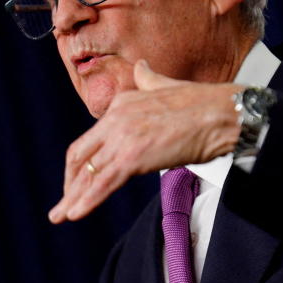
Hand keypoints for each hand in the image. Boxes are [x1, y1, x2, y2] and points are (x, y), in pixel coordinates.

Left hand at [48, 60, 242, 222]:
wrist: (222, 114)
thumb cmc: (203, 104)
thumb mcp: (167, 86)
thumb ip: (149, 79)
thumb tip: (142, 67)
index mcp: (121, 104)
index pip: (91, 139)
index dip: (80, 164)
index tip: (77, 180)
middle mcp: (115, 119)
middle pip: (80, 156)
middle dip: (70, 182)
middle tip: (63, 204)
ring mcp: (123, 138)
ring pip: (88, 173)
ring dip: (72, 198)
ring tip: (60, 215)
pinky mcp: (133, 157)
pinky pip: (102, 183)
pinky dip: (86, 200)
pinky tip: (74, 213)